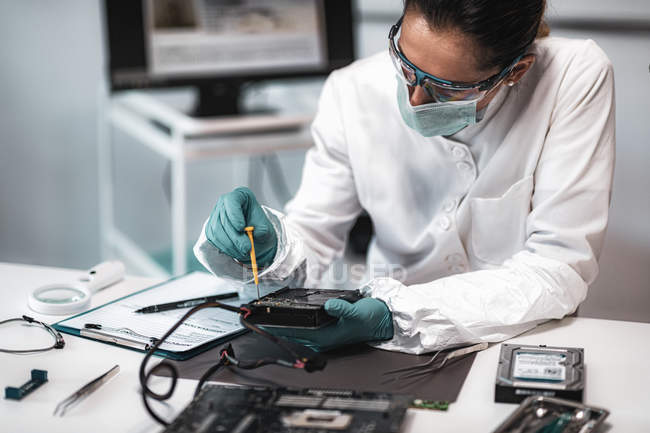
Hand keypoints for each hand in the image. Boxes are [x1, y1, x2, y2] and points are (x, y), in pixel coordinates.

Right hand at [205, 187, 276, 266]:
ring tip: (243, 252)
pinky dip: (225, 248)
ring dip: (231, 245)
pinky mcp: (211, 228)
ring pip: (217, 231)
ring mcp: (216, 215)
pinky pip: (214, 239)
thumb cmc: (259, 227)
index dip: (234, 214)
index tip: (241, 228)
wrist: (254, 235)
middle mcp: (225, 203)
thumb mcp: (265, 227)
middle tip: (247, 248)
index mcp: (240, 196)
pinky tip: (236, 252)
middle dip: (235, 237)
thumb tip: (255, 233)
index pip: (232, 201)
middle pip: (224, 219)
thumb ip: (262, 230)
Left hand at [266, 297, 393, 351]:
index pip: (293, 333)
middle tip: (256, 313)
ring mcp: (322, 334)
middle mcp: (321, 338)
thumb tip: (330, 306)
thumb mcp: (358, 311)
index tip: (260, 321)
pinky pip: (303, 325)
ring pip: (295, 330)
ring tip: (266, 313)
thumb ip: (343, 309)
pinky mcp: (325, 328)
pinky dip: (292, 319)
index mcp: (325, 337)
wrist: (382, 319)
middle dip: (273, 325)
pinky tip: (286, 312)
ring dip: (281, 322)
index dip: (275, 328)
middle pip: (290, 332)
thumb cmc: (371, 317)